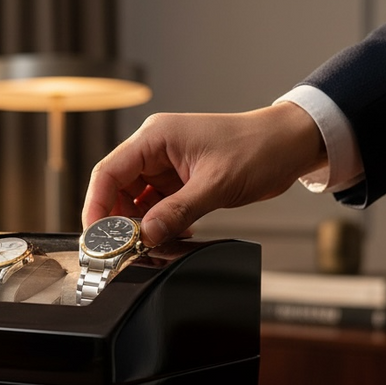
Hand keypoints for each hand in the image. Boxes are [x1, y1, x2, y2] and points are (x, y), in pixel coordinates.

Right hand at [81, 102, 326, 245]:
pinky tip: (171, 236)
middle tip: (125, 248)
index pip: (109, 172)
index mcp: (156, 137)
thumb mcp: (216, 184)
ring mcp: (166, 165)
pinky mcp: (179, 180)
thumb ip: (177, 212)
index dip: (96, 205)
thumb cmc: (258, 148)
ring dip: (141, 225)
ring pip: (135, 200)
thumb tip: (146, 235)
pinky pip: (156, 205)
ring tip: (152, 244)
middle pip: (117, 188)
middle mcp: (155, 148)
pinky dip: (159, 223)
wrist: (289, 145)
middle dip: (119, 220)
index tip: (96, 235)